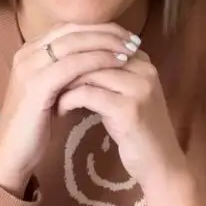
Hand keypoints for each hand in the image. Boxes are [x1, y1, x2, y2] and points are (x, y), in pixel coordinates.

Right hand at [0, 24, 140, 195]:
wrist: (12, 152)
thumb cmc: (35, 124)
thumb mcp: (52, 90)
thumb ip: (67, 71)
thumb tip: (99, 58)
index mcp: (30, 51)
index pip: (69, 27)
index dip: (99, 27)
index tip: (125, 35)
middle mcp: (27, 53)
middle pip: (73, 30)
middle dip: (106, 32)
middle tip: (133, 39)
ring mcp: (30, 67)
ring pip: (74, 43)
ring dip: (106, 44)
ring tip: (130, 50)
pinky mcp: (36, 85)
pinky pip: (73, 65)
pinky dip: (98, 60)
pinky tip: (117, 64)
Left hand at [56, 50, 187, 193]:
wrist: (159, 163)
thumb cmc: (136, 130)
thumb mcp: (124, 96)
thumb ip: (107, 75)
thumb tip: (72, 57)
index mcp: (143, 62)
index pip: (102, 42)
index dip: (75, 52)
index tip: (54, 64)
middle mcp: (144, 69)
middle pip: (95, 54)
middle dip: (67, 65)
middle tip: (46, 77)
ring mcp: (138, 88)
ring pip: (89, 72)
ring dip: (64, 82)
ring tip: (50, 93)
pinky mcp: (128, 109)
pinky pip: (88, 94)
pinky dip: (69, 100)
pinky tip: (60, 109)